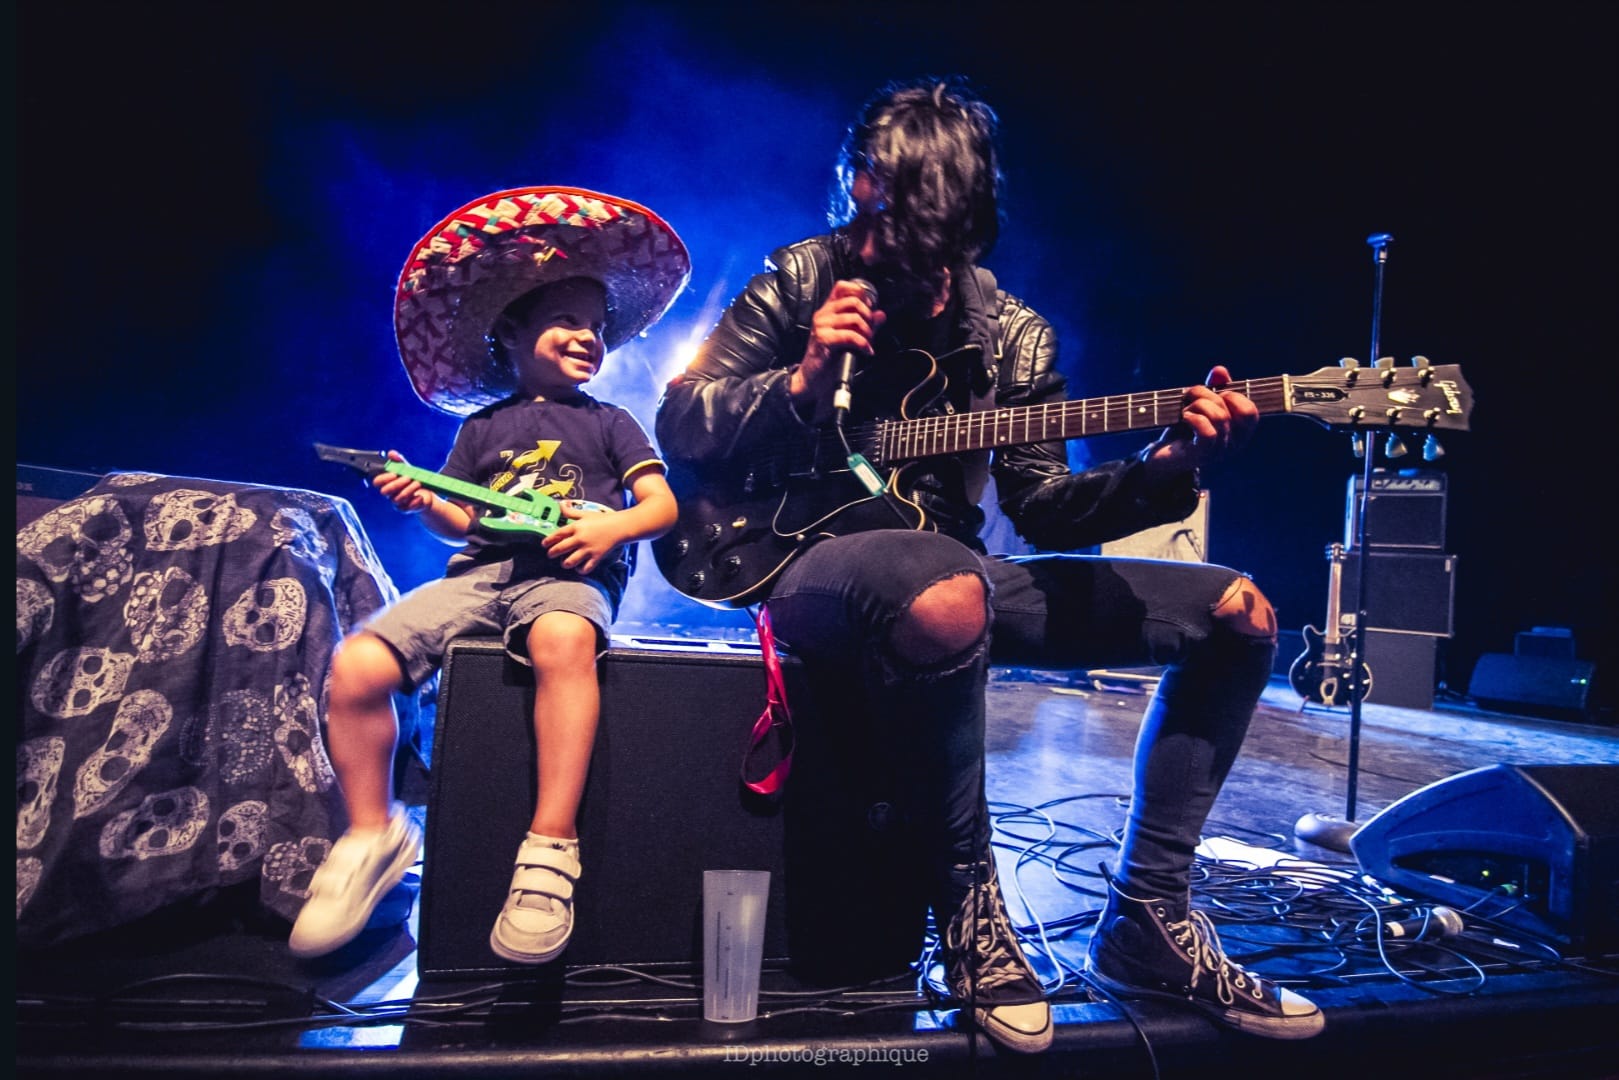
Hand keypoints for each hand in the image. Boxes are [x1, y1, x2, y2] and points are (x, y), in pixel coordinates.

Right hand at [373, 450, 434, 512]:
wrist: (427, 494)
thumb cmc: (413, 480)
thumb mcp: (408, 469)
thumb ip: (399, 461)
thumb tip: (391, 453)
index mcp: (387, 483)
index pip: (377, 482)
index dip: (384, 478)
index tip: (394, 473)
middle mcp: (389, 493)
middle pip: (385, 491)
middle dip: (396, 483)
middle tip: (408, 477)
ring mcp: (397, 502)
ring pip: (397, 498)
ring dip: (409, 490)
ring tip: (418, 483)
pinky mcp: (405, 509)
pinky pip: (406, 507)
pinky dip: (414, 501)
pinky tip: (420, 497)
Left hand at [541, 502, 622, 573]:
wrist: (621, 526)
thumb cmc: (603, 519)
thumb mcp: (585, 513)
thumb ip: (571, 511)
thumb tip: (560, 504)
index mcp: (576, 527)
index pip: (557, 535)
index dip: (548, 541)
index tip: (544, 544)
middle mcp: (580, 539)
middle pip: (560, 549)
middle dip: (552, 554)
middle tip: (551, 554)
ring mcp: (588, 549)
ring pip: (570, 562)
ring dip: (565, 563)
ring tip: (565, 562)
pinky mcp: (596, 557)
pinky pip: (585, 568)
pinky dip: (580, 570)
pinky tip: (579, 567)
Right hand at [788, 279, 885, 414]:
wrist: (812, 379)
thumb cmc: (828, 359)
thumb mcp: (849, 338)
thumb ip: (865, 325)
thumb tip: (880, 315)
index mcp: (827, 311)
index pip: (842, 287)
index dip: (860, 293)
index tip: (868, 309)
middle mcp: (823, 314)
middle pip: (853, 301)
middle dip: (868, 316)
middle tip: (870, 331)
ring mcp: (822, 326)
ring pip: (854, 318)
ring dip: (867, 332)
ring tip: (868, 344)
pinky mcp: (824, 339)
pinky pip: (851, 335)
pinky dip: (863, 343)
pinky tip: (866, 351)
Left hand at [1145, 365, 1259, 474]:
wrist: (1161, 456)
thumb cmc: (1183, 429)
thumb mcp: (1200, 405)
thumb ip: (1214, 388)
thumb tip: (1220, 370)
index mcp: (1239, 432)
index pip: (1250, 410)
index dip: (1232, 395)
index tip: (1213, 395)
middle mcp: (1234, 444)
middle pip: (1233, 409)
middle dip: (1209, 394)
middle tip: (1191, 398)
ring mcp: (1219, 451)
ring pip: (1220, 417)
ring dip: (1197, 405)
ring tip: (1185, 410)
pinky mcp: (1202, 455)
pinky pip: (1208, 432)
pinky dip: (1193, 418)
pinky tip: (1183, 418)